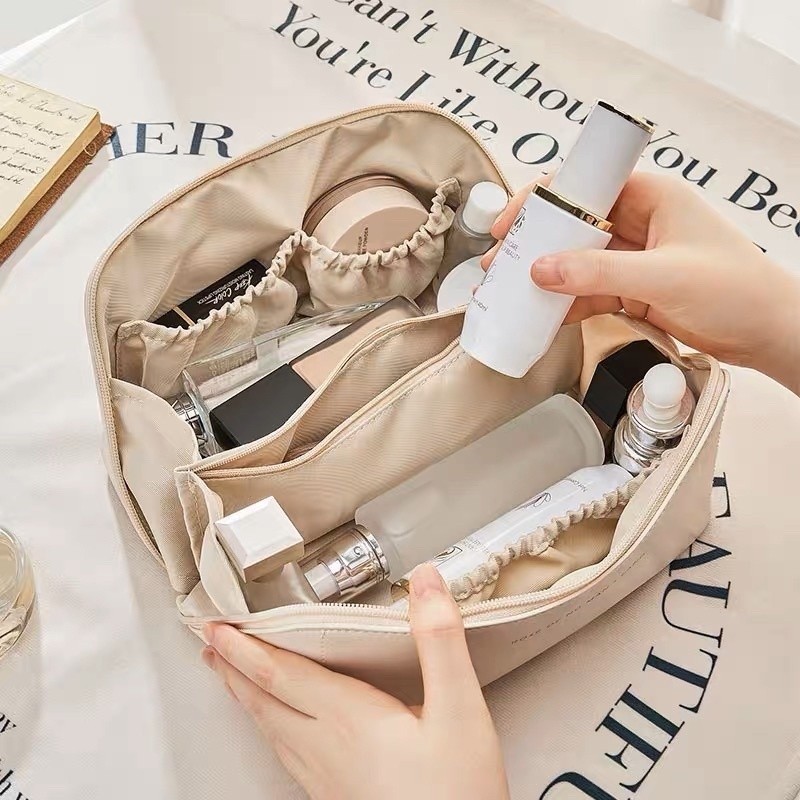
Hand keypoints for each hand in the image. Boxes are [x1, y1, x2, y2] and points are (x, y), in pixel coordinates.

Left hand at [201, 563, 508, 799]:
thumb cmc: (455, 794)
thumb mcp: (459, 709)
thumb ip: (438, 641)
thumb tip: (426, 583)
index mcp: (347, 718)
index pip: (278, 673)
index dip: (242, 646)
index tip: (215, 626)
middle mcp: (326, 747)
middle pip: (263, 700)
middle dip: (231, 667)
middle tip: (208, 644)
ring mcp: (327, 777)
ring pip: (270, 729)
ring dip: (245, 696)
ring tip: (230, 677)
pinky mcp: (337, 795)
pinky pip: (286, 752)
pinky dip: (269, 726)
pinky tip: (278, 732)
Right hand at [485, 172, 799, 393]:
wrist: (768, 332)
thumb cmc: (736, 289)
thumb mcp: (663, 276)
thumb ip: (598, 273)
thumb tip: (541, 269)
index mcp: (651, 196)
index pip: (584, 187)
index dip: (542, 201)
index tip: (510, 223)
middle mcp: (638, 222)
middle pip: (572, 226)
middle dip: (533, 243)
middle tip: (498, 263)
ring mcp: (633, 258)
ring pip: (575, 262)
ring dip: (543, 277)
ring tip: (506, 292)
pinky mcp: (632, 291)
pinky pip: (587, 293)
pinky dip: (564, 304)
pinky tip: (540, 314)